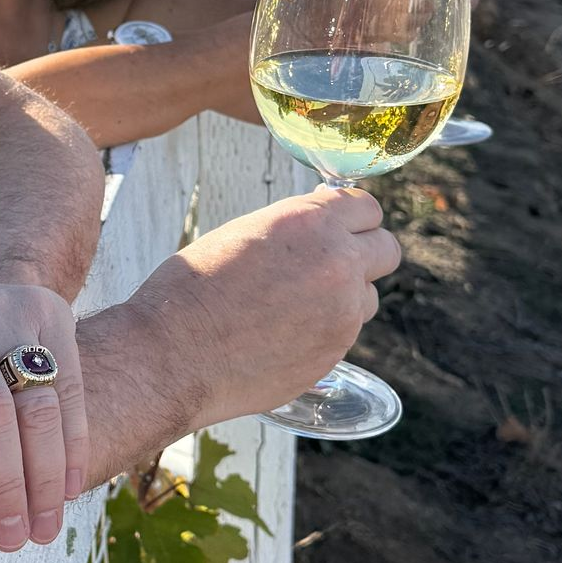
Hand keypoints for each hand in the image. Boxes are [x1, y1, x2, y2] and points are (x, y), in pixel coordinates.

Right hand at [126, 186, 400, 424]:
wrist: (174, 356)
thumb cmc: (191, 290)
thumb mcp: (243, 234)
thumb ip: (293, 229)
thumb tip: (319, 231)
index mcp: (309, 223)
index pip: (367, 207)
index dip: (351, 217)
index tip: (338, 226)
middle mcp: (337, 265)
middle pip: (388, 249)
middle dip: (364, 252)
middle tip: (331, 263)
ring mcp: (341, 315)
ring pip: (367, 297)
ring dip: (344, 297)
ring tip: (293, 306)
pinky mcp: (334, 355)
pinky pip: (343, 334)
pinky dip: (322, 331)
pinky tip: (281, 335)